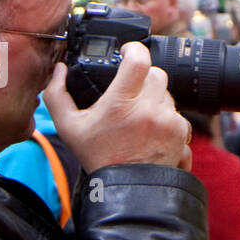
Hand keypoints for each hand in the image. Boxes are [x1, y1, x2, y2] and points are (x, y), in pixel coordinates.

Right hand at [45, 42, 192, 171]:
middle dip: (143, 78)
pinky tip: (151, 131)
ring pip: (167, 93)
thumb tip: (60, 70)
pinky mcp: (182, 133)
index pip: (139, 59)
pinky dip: (166, 118)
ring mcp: (169, 122)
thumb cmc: (99, 159)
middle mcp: (150, 110)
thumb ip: (57, 95)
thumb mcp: (68, 127)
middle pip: (156, 73)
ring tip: (138, 117)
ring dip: (155, 99)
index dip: (134, 49)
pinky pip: (177, 114)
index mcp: (122, 103)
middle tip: (130, 92)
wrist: (127, 191)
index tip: (127, 52)